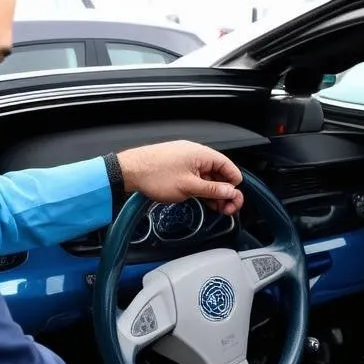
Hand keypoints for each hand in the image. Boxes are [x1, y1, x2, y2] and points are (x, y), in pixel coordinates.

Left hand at [116, 141, 243, 214]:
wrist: (130, 171)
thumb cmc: (154, 174)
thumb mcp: (189, 186)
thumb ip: (212, 189)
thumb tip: (230, 192)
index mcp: (202, 154)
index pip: (228, 167)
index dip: (234, 184)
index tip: (234, 199)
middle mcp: (196, 155)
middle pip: (220, 173)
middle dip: (225, 191)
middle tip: (227, 209)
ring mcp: (187, 162)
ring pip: (208, 178)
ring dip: (214, 193)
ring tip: (217, 208)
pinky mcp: (178, 169)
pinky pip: (196, 178)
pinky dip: (202, 189)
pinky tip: (204, 201)